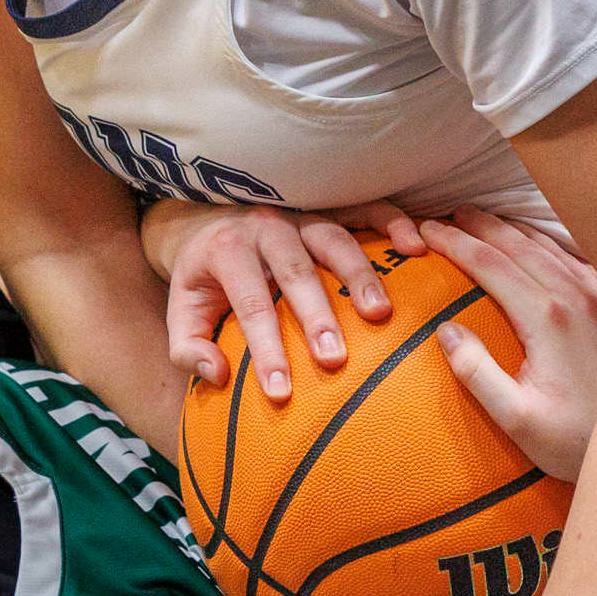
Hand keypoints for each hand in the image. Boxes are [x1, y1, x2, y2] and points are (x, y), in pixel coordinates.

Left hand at [141, 199, 425, 397]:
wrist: (206, 216)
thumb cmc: (202, 276)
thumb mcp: (181, 309)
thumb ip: (187, 347)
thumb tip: (216, 375)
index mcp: (226, 251)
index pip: (250, 304)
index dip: (266, 348)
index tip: (280, 390)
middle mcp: (265, 227)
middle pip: (295, 271)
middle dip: (316, 316)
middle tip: (334, 358)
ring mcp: (300, 213)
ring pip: (333, 239)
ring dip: (358, 275)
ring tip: (380, 314)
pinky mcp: (328, 205)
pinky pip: (363, 208)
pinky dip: (391, 222)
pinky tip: (415, 246)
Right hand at [420, 208, 596, 479]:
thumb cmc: (580, 442)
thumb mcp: (518, 420)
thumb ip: (477, 374)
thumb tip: (446, 330)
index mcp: (548, 318)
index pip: (491, 264)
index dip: (454, 242)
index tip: (425, 230)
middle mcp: (578, 297)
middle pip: (519, 244)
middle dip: (478, 225)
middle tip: (446, 213)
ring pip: (552, 245)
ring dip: (513, 228)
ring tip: (484, 218)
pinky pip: (581, 257)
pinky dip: (552, 240)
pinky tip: (544, 240)